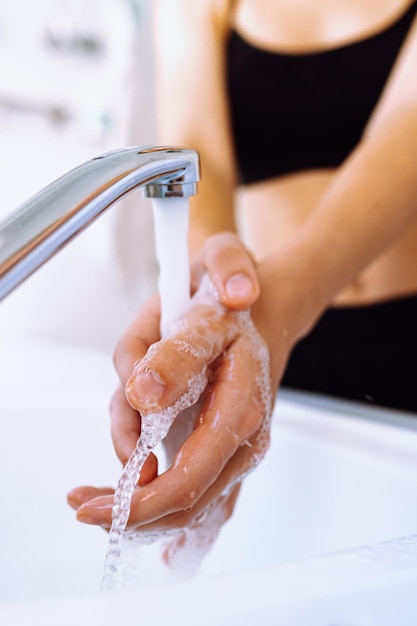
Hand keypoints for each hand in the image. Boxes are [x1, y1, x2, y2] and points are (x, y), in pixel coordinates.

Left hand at [67, 233, 273, 541]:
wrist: (263, 310)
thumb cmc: (230, 309)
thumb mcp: (202, 314)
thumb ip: (176, 354)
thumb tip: (145, 395)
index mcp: (239, 407)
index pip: (190, 477)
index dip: (140, 501)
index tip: (95, 505)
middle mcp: (243, 437)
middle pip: (187, 501)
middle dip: (131, 513)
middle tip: (83, 507)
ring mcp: (234, 445)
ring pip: (186, 498)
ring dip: (137, 504)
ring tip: (94, 494)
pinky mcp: (223, 446)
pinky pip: (195, 488)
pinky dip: (165, 507)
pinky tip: (153, 531)